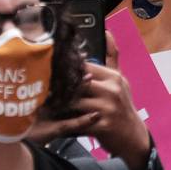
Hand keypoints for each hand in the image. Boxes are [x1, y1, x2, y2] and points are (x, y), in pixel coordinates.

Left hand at [28, 32, 150, 169]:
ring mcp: (108, 108)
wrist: (133, 137)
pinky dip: (64, 120)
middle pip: (76, 83)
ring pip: (74, 102)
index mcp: (113, 77)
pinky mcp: (102, 126)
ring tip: (40, 101)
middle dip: (57, 85)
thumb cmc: (123, 107)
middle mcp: (112, 90)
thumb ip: (112, 56)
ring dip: (56, 103)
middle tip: (37, 84)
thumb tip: (106, 32)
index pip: (84, 66)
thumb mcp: (120, 81)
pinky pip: (77, 121)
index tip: (48, 67)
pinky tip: (52, 119)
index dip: (65, 68)